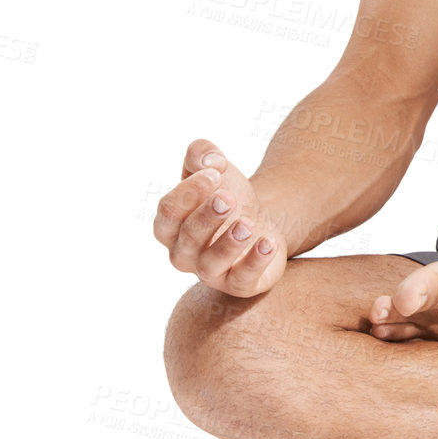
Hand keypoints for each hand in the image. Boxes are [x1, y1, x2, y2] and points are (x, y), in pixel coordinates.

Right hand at [153, 139, 287, 296]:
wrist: (263, 220)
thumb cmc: (228, 195)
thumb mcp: (213, 168)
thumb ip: (202, 154)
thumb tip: (210, 161)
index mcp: (171, 226)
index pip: (168, 212)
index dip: (188, 193)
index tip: (215, 172)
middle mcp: (184, 253)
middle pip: (189, 237)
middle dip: (208, 216)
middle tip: (228, 197)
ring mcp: (211, 272)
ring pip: (211, 265)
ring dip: (229, 244)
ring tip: (248, 224)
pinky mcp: (239, 284)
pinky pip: (242, 280)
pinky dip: (255, 262)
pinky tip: (269, 242)